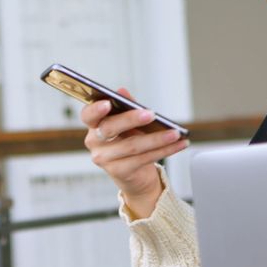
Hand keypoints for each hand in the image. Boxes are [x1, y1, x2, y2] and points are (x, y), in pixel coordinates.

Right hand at [81, 89, 188, 218]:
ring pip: (132, 146)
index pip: (88, 115)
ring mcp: (105, 159)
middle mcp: (95, 142)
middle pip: (110, 128)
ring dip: (157, 139)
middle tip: (152, 114)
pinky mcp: (119, 171)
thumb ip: (125, 106)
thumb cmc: (129, 140)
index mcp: (94, 125)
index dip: (95, 109)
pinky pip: (144, 159)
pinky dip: (165, 150)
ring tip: (175, 133)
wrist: (134, 174)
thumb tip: (122, 91)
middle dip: (131, 120)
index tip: (108, 103)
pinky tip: (178, 144)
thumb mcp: (128, 122)